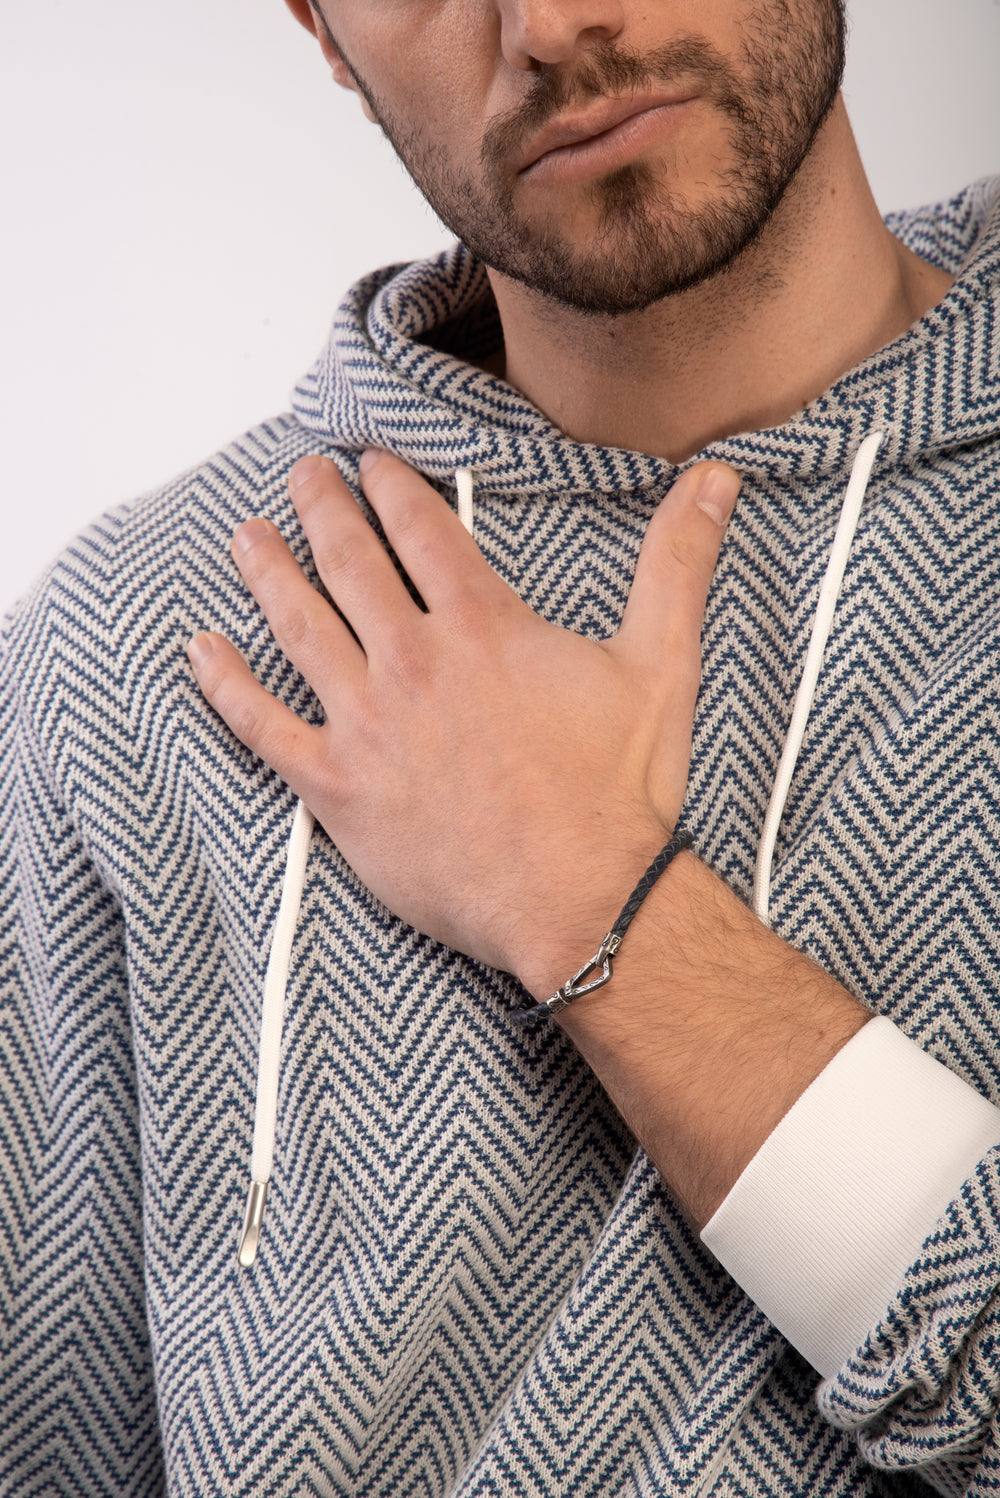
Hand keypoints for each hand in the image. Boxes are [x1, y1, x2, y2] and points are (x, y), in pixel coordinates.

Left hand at [187, 449, 739, 995]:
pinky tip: (200, 651)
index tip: (370, 460)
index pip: (422, 530)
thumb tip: (717, 479)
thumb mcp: (661, 665)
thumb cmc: (619, 791)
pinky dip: (226, 686)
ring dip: (268, 574)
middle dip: (321, 508)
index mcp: (482, 627)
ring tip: (246, 536)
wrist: (584, 898)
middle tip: (301, 474)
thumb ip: (677, 565)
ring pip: (300, 627)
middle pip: (350, 564)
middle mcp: (414, 661)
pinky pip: (263, 727)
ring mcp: (369, 723)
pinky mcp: (340, 788)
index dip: (392, 487)